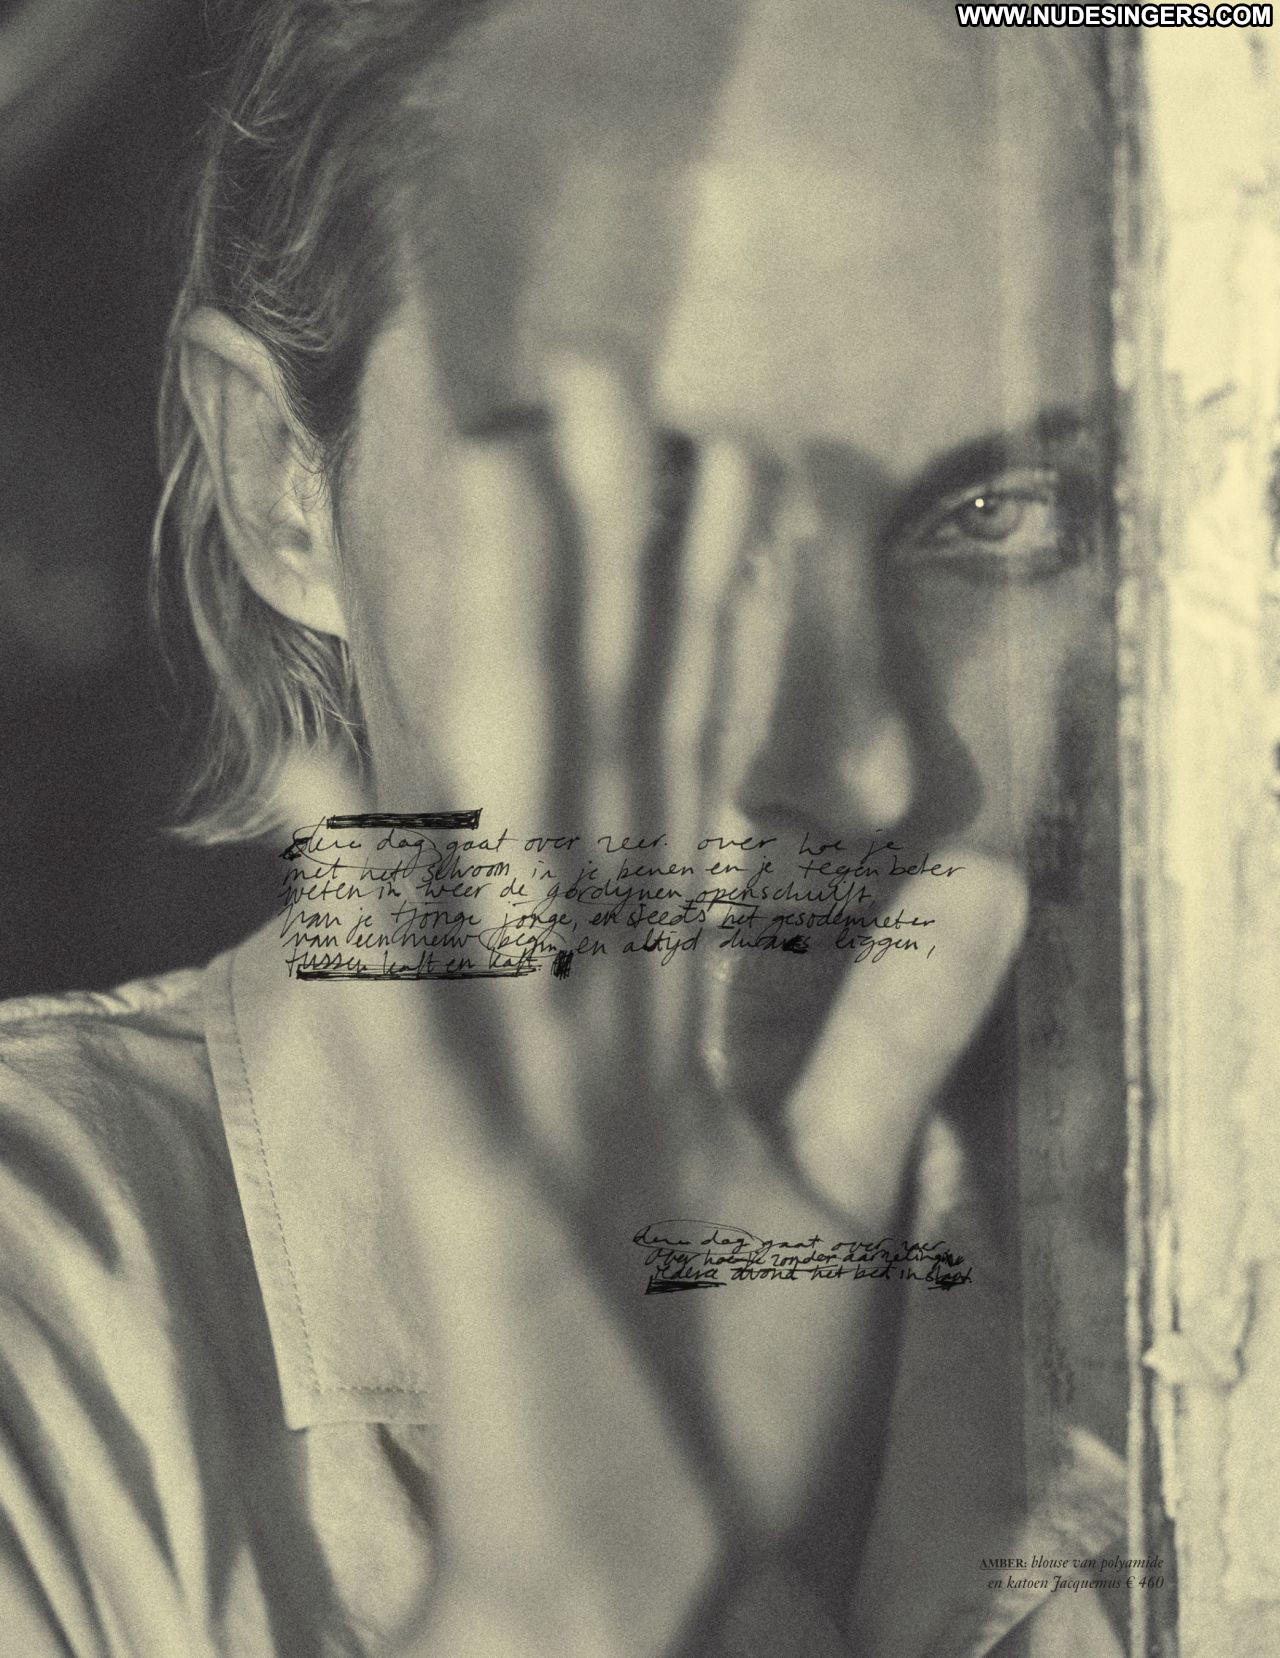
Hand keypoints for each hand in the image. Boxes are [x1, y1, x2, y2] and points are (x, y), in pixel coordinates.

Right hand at [325, 358, 1028, 1657]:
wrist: (660, 1603)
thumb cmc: (728, 1403)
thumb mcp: (841, 1184)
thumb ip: (897, 1022)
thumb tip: (992, 869)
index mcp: (663, 1021)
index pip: (696, 784)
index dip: (726, 632)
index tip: (752, 485)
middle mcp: (580, 1020)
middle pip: (600, 766)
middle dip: (610, 585)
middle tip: (609, 402)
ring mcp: (515, 1093)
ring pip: (516, 851)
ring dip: (508, 677)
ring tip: (495, 502)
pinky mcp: (467, 1198)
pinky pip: (423, 1041)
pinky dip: (386, 925)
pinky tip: (344, 791)